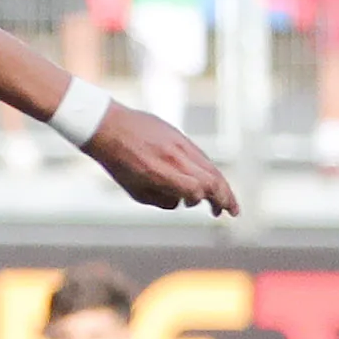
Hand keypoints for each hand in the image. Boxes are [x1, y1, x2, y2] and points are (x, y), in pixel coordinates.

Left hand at [82, 102, 239, 213]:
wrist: (107, 126)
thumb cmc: (117, 161)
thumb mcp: (133, 189)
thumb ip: (161, 200)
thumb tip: (183, 203)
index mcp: (160, 172)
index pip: (195, 189)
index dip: (199, 200)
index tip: (191, 205)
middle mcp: (174, 157)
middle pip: (212, 179)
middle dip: (225, 198)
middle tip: (231, 213)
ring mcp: (180, 144)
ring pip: (211, 167)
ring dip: (223, 187)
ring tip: (227, 203)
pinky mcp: (181, 136)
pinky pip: (202, 156)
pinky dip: (210, 172)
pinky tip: (211, 183)